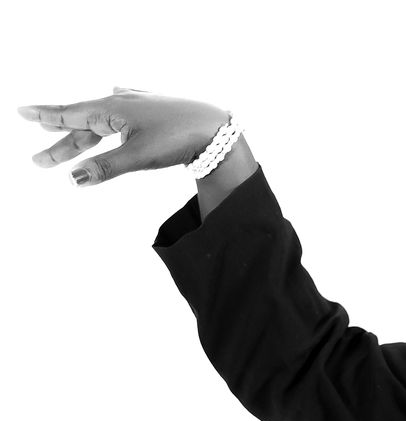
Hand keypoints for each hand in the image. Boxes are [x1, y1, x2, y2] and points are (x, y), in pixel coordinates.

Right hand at [16, 87, 228, 185]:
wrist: (218, 127)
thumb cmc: (179, 138)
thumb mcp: (138, 157)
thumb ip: (104, 168)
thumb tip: (72, 178)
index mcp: (112, 110)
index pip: (71, 115)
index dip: (46, 117)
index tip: (21, 111)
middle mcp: (123, 103)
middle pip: (84, 125)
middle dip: (62, 143)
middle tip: (39, 161)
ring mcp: (141, 104)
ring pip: (104, 120)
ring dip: (84, 133)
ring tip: (62, 138)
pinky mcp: (157, 108)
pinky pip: (125, 107)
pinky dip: (112, 109)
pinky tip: (114, 92)